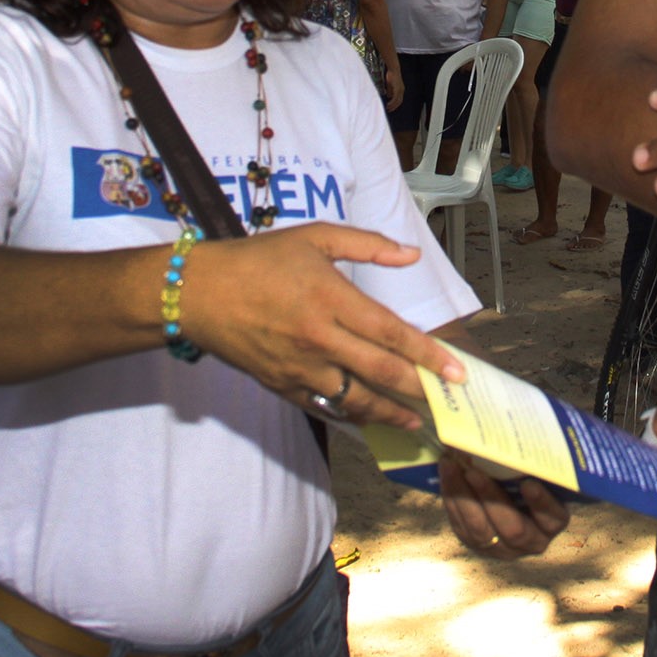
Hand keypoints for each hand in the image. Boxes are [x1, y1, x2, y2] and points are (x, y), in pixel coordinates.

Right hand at [178, 224, 467, 430]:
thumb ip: (367, 245)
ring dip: (392, 412)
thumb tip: (409, 254)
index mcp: (331, 298)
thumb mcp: (314, 238)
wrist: (199, 293)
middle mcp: (320, 338)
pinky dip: (353, 414)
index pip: (391, 333)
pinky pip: (327, 406)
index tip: (456, 370)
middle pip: (381, 372)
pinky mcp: (283, 385)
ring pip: (357, 399)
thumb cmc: (258, 260)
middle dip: (421, 389)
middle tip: (448, 400)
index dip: (428, 354)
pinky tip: (371, 416)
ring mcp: (300, 367)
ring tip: (417, 419)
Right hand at [382, 57, 406, 111]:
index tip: (390, 107)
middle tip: (389, 110)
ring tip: (387, 108)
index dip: (395, 104)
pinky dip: (392, 102)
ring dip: (392, 105)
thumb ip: (390, 91)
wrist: (393, 70)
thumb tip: (389, 97)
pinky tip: (388, 104)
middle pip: (399, 102)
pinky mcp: (398, 89)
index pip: (399, 99)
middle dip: (394, 107)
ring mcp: (400, 90)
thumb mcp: (390, 85)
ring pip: (397, 101)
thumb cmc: (391, 76)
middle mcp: (401, 91)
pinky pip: (395, 97)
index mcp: (400, 90)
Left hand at [439, 458, 569, 557]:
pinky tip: (446, 474)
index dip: (541, 503)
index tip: (528, 483)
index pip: (552, 517)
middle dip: (490, 498)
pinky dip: (451, 499)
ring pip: (480, 531)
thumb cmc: (530, 474)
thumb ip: (536, 458)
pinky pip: (461, 527)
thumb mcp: (538, 469)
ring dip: (463, 497)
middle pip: (513, 529)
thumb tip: (527, 426)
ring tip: (451, 466)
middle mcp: (530, 541)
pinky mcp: (476, 545)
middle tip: (474, 471)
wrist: (510, 494)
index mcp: (552, 522)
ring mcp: (502, 548)